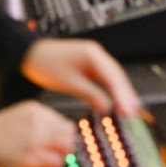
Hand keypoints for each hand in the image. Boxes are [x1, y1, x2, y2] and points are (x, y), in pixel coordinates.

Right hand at [0, 100, 76, 166]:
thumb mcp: (16, 116)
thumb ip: (36, 121)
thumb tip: (53, 133)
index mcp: (34, 109)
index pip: (63, 120)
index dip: (62, 133)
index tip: (60, 140)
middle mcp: (38, 122)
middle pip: (69, 133)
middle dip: (66, 143)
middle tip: (60, 151)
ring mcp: (36, 139)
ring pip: (67, 147)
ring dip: (63, 154)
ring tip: (52, 159)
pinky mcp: (31, 157)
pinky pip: (56, 162)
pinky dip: (54, 165)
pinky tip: (45, 166)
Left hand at [21, 38, 140, 116]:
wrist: (31, 54)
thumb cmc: (46, 64)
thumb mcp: (69, 83)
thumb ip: (91, 94)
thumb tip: (107, 107)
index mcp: (93, 55)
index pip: (114, 77)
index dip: (123, 95)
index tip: (128, 109)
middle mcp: (97, 55)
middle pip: (118, 77)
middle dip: (126, 95)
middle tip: (134, 112)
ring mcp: (95, 59)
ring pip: (113, 78)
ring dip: (121, 94)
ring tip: (129, 110)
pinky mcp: (90, 66)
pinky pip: (105, 80)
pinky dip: (111, 91)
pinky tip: (115, 101)